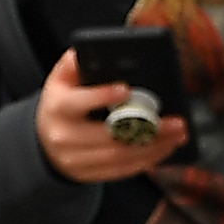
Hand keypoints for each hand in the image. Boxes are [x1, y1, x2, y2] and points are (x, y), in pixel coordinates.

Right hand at [35, 53, 190, 184]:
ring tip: (178, 135)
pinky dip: (147, 160)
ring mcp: (75, 160)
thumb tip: (93, 49)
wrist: (44, 140)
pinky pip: (122, 171)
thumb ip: (75, 62)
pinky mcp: (88, 175)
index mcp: (58, 108)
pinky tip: (166, 148)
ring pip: (120, 157)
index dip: (102, 96)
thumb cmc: (62, 102)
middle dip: (146, 129)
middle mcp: (64, 137)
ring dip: (154, 147)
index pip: (79, 103)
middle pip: (109, 136)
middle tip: (176, 121)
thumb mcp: (61, 79)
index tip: (126, 89)